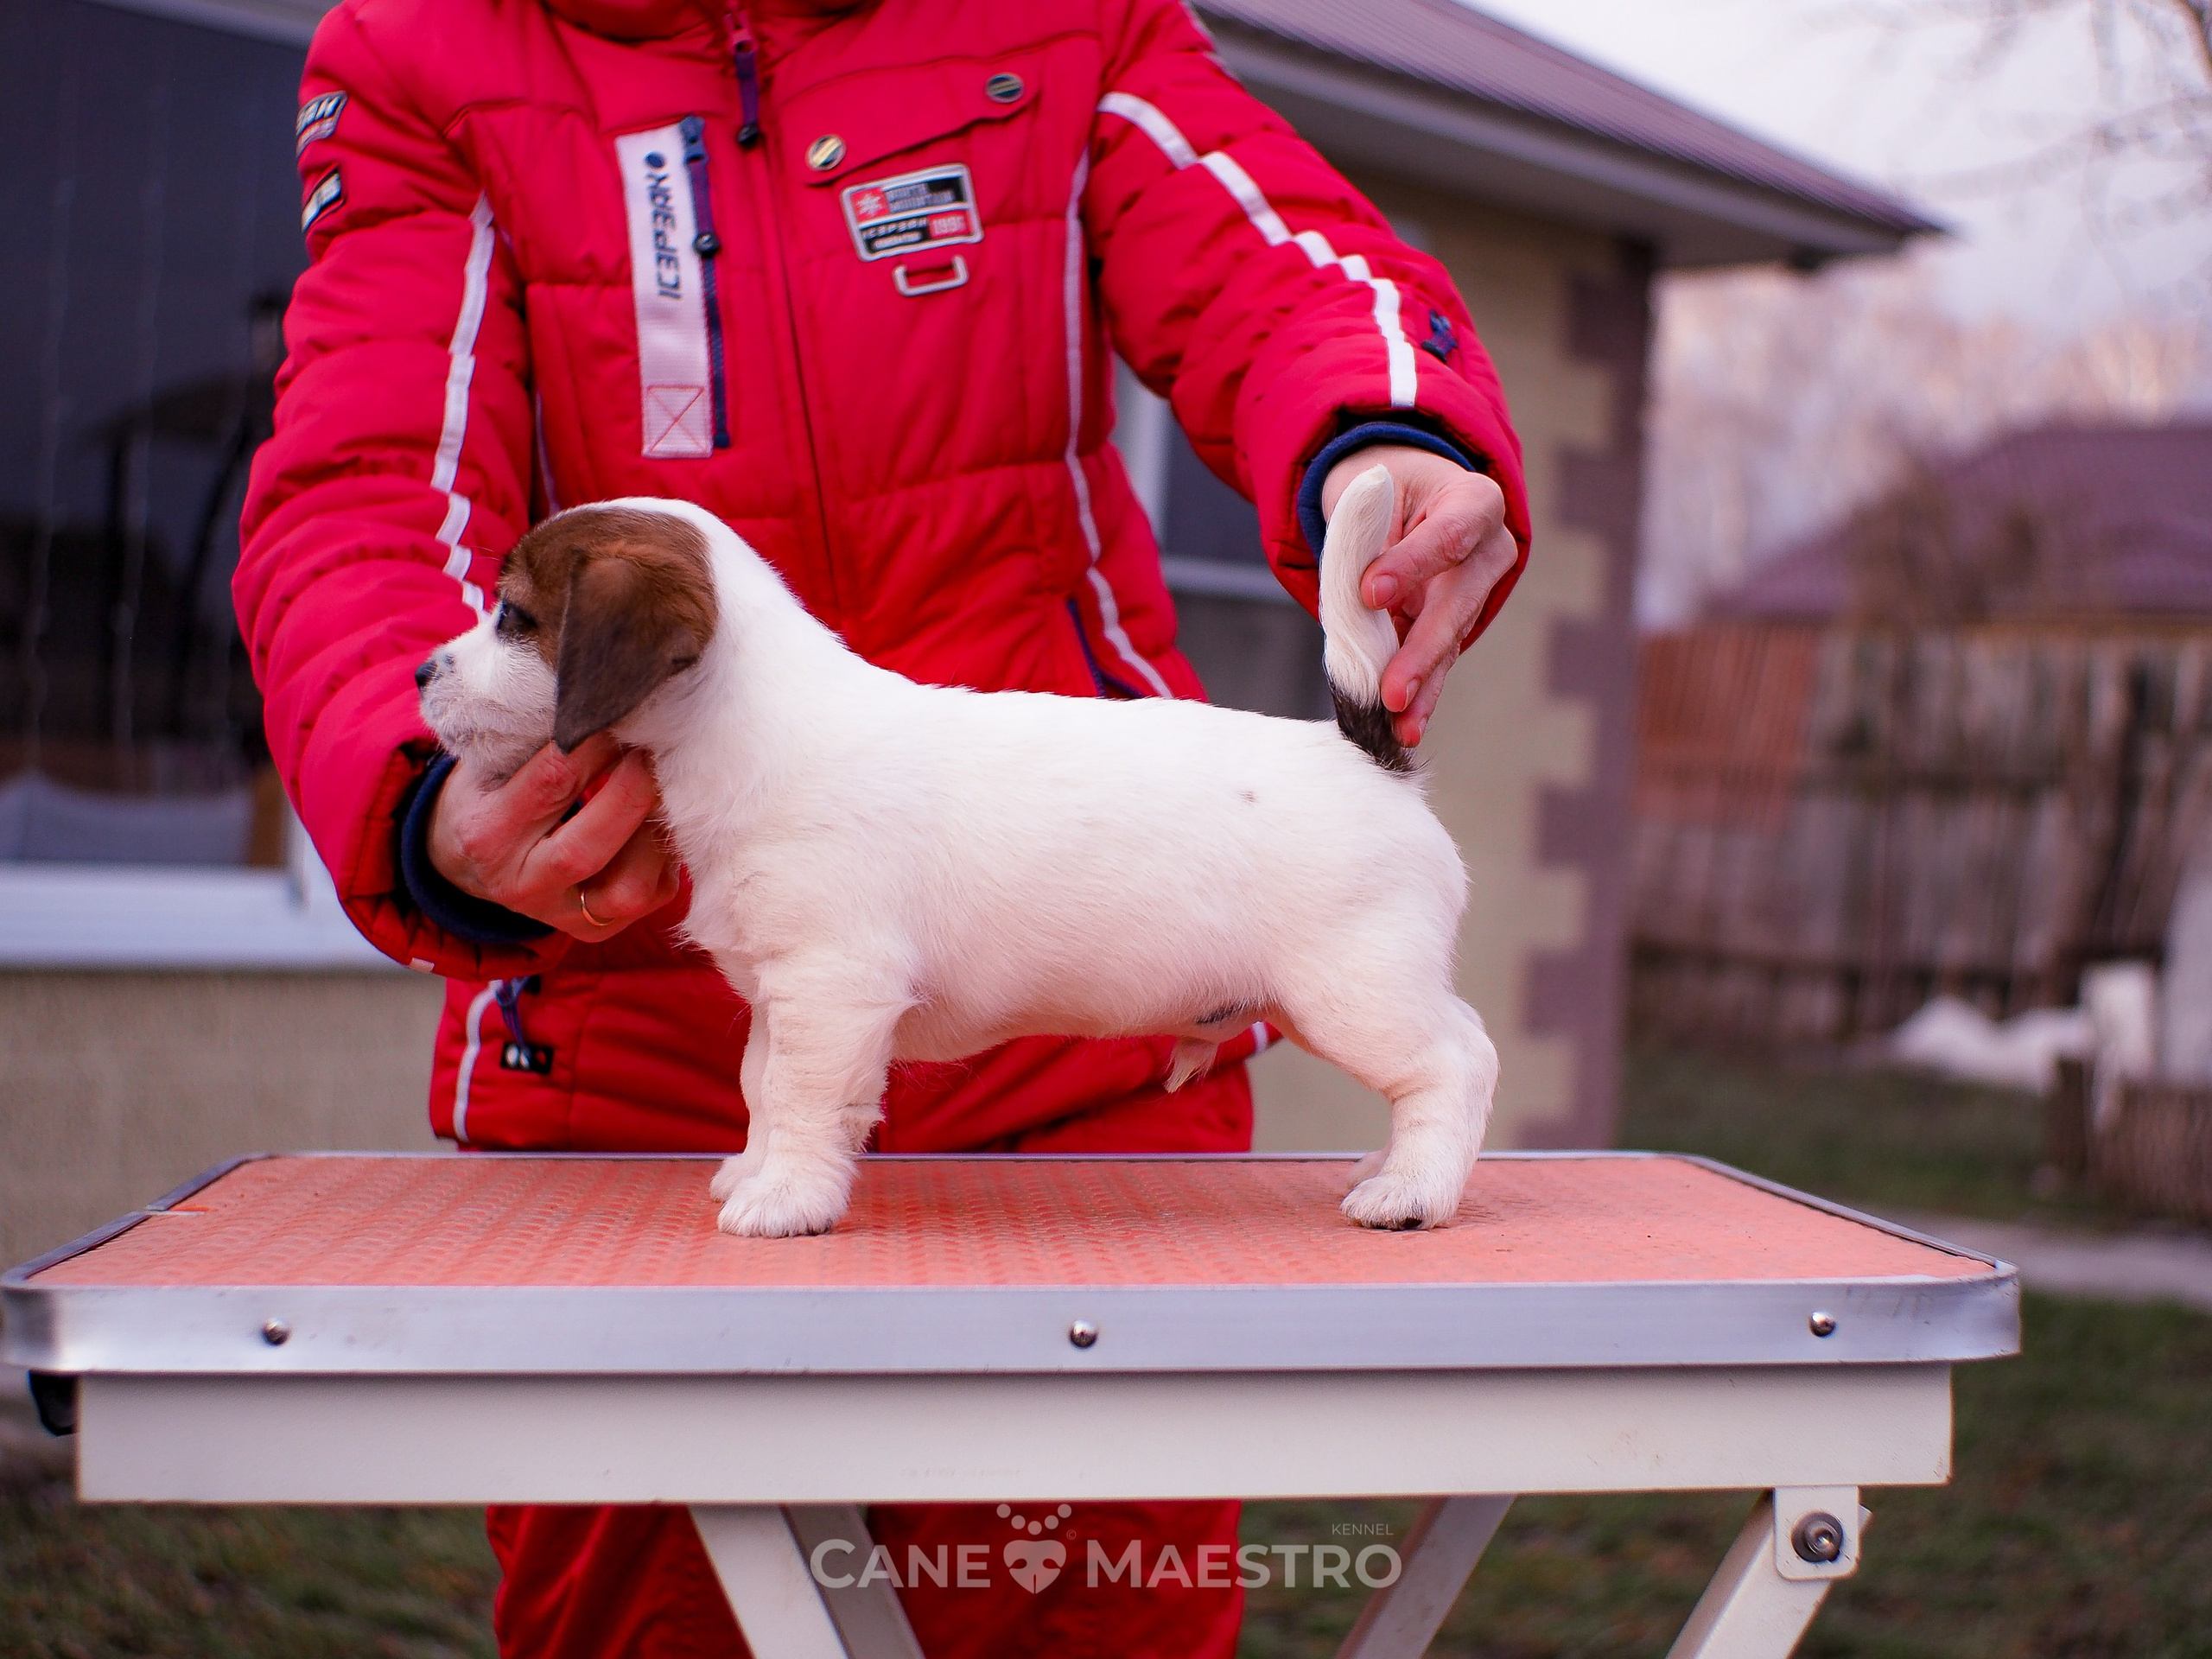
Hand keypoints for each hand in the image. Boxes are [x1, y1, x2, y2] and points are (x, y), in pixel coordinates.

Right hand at [428, 733, 679, 940]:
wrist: (469, 861)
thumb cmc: (491, 793)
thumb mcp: (491, 762)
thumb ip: (537, 738)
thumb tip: (606, 702)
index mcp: (486, 835)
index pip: (551, 783)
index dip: (596, 744)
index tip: (624, 710)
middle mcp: (520, 885)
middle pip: (587, 848)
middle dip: (633, 791)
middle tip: (655, 748)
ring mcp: (561, 916)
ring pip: (628, 887)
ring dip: (656, 832)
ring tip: (664, 786)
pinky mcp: (598, 929)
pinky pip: (652, 895)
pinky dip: (667, 855)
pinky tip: (660, 821)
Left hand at [1321, 443, 1517, 746]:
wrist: (1405, 499)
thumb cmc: (1386, 493)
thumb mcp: (1372, 497)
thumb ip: (1368, 542)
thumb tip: (1357, 606)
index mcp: (1474, 502)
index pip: (1448, 535)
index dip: (1411, 565)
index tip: (1369, 593)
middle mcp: (1489, 550)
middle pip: (1458, 602)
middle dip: (1422, 649)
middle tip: (1392, 689)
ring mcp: (1477, 595)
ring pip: (1450, 642)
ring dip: (1423, 685)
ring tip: (1401, 723)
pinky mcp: (1455, 628)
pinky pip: (1438, 664)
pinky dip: (1421, 697)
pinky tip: (1406, 728)